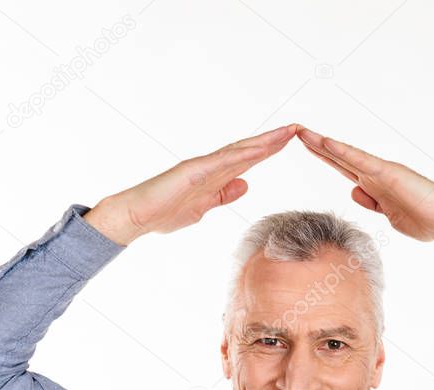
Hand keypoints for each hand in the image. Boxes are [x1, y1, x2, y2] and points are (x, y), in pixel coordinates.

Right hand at [85, 123, 298, 245]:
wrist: (136, 216)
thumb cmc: (163, 214)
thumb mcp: (203, 208)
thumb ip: (223, 195)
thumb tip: (244, 185)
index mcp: (214, 176)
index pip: (248, 161)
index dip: (269, 151)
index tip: (289, 141)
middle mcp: (210, 166)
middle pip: (248, 150)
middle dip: (273, 140)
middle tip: (297, 128)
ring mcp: (202, 166)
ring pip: (239, 151)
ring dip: (264, 142)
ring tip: (287, 132)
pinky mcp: (192, 171)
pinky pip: (222, 161)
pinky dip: (242, 154)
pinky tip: (260, 149)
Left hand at [295, 126, 433, 249]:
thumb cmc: (425, 220)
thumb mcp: (389, 214)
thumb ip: (372, 203)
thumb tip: (354, 191)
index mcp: (374, 185)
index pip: (343, 167)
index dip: (323, 157)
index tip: (305, 145)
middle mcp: (376, 174)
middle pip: (340, 157)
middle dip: (317, 145)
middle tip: (296, 130)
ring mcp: (382, 172)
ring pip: (346, 155)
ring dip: (323, 144)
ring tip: (303, 132)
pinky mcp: (390, 174)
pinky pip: (361, 161)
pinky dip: (342, 152)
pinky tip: (326, 143)